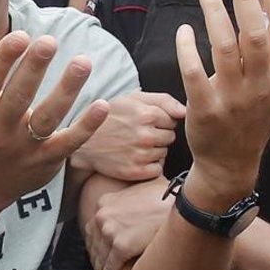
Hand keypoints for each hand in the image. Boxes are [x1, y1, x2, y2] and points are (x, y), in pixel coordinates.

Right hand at [0, 30, 110, 208]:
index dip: (3, 60)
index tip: (19, 36)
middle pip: (18, 98)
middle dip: (33, 69)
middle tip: (49, 41)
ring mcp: (24, 148)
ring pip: (48, 118)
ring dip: (67, 91)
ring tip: (82, 61)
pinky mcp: (46, 161)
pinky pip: (69, 143)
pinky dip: (86, 126)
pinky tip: (103, 103)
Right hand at [70, 91, 184, 180]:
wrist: (83, 142)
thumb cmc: (110, 117)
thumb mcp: (132, 98)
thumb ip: (163, 100)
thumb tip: (185, 111)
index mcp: (146, 114)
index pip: (172, 120)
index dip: (160, 120)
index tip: (145, 121)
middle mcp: (145, 135)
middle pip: (170, 137)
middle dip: (159, 135)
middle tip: (139, 133)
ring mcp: (140, 155)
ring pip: (164, 153)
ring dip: (154, 150)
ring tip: (135, 145)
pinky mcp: (135, 171)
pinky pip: (157, 169)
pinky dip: (150, 165)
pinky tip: (135, 158)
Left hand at [84, 177, 170, 269]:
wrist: (182, 206)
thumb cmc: (168, 195)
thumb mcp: (145, 185)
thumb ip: (134, 189)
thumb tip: (141, 187)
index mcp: (104, 202)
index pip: (93, 227)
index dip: (95, 241)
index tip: (98, 250)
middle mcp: (103, 216)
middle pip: (93, 243)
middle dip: (96, 256)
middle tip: (99, 266)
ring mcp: (110, 231)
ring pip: (100, 257)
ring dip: (100, 268)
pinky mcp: (121, 246)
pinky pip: (110, 266)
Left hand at [177, 0, 269, 203]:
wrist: (232, 162)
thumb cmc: (262, 120)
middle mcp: (262, 85)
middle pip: (255, 32)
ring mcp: (233, 98)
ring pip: (223, 47)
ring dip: (214, 13)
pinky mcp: (204, 108)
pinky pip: (194, 73)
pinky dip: (188, 49)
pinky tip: (184, 29)